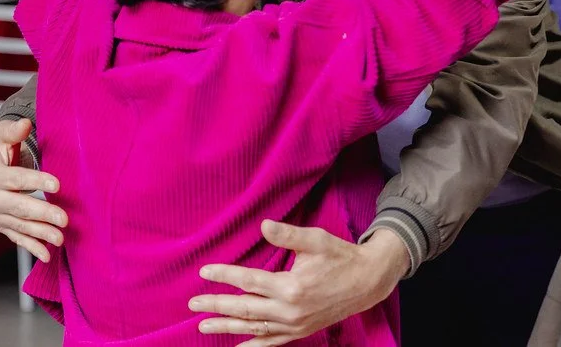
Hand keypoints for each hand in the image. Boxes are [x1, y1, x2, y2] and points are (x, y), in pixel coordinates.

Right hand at [0, 119, 66, 261]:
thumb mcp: (1, 135)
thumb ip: (13, 131)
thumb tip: (24, 124)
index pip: (16, 178)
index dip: (36, 181)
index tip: (57, 184)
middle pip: (18, 206)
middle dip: (42, 213)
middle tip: (64, 219)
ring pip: (19, 225)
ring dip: (40, 233)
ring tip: (60, 239)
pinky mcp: (1, 224)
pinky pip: (16, 237)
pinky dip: (31, 247)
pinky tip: (46, 255)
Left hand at [189, 221, 407, 345]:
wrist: (367, 282)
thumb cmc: (340, 257)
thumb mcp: (316, 240)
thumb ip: (287, 235)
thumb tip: (263, 225)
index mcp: (291, 286)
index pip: (248, 282)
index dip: (224, 276)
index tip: (204, 272)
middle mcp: (290, 310)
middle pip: (244, 309)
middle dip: (215, 306)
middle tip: (193, 304)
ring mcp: (295, 324)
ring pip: (253, 328)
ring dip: (226, 327)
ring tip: (203, 326)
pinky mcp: (301, 331)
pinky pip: (272, 342)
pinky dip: (253, 345)